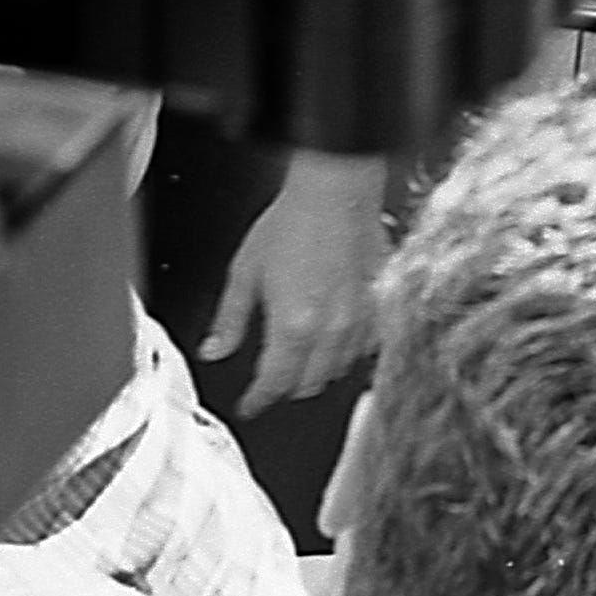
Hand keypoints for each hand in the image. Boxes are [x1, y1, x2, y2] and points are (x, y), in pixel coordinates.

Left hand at [203, 148, 388, 409]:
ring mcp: (361, 321)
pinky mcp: (380, 306)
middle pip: (308, 384)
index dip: (257, 400)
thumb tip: (214, 349)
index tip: (249, 404)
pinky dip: (346, 354)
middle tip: (271, 382)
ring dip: (316, 373)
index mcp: (293, 326)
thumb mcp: (245, 271)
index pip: (274, 383)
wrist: (338, 191)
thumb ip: (229, 319)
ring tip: (301, 363)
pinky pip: (365, 348)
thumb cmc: (294, 221)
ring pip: (338, 371)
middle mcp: (331, 331)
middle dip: (286, 388)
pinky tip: (336, 342)